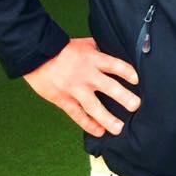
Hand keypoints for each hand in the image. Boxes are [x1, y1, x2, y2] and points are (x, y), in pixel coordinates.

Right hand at [23, 37, 140, 136]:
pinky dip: (88, 124)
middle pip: (109, 87)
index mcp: (94, 59)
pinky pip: (78, 115)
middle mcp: (87, 75)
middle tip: (135, 106)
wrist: (38, 56)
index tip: (137, 80)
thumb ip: (101, 50)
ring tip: (119, 128)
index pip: (115, 65)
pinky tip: (99, 131)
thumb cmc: (65, 49)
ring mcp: (75, 90)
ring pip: (93, 106)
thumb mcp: (86, 44)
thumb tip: (116, 51)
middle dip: (123, 97)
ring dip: (107, 119)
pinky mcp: (63, 100)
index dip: (127, 72)